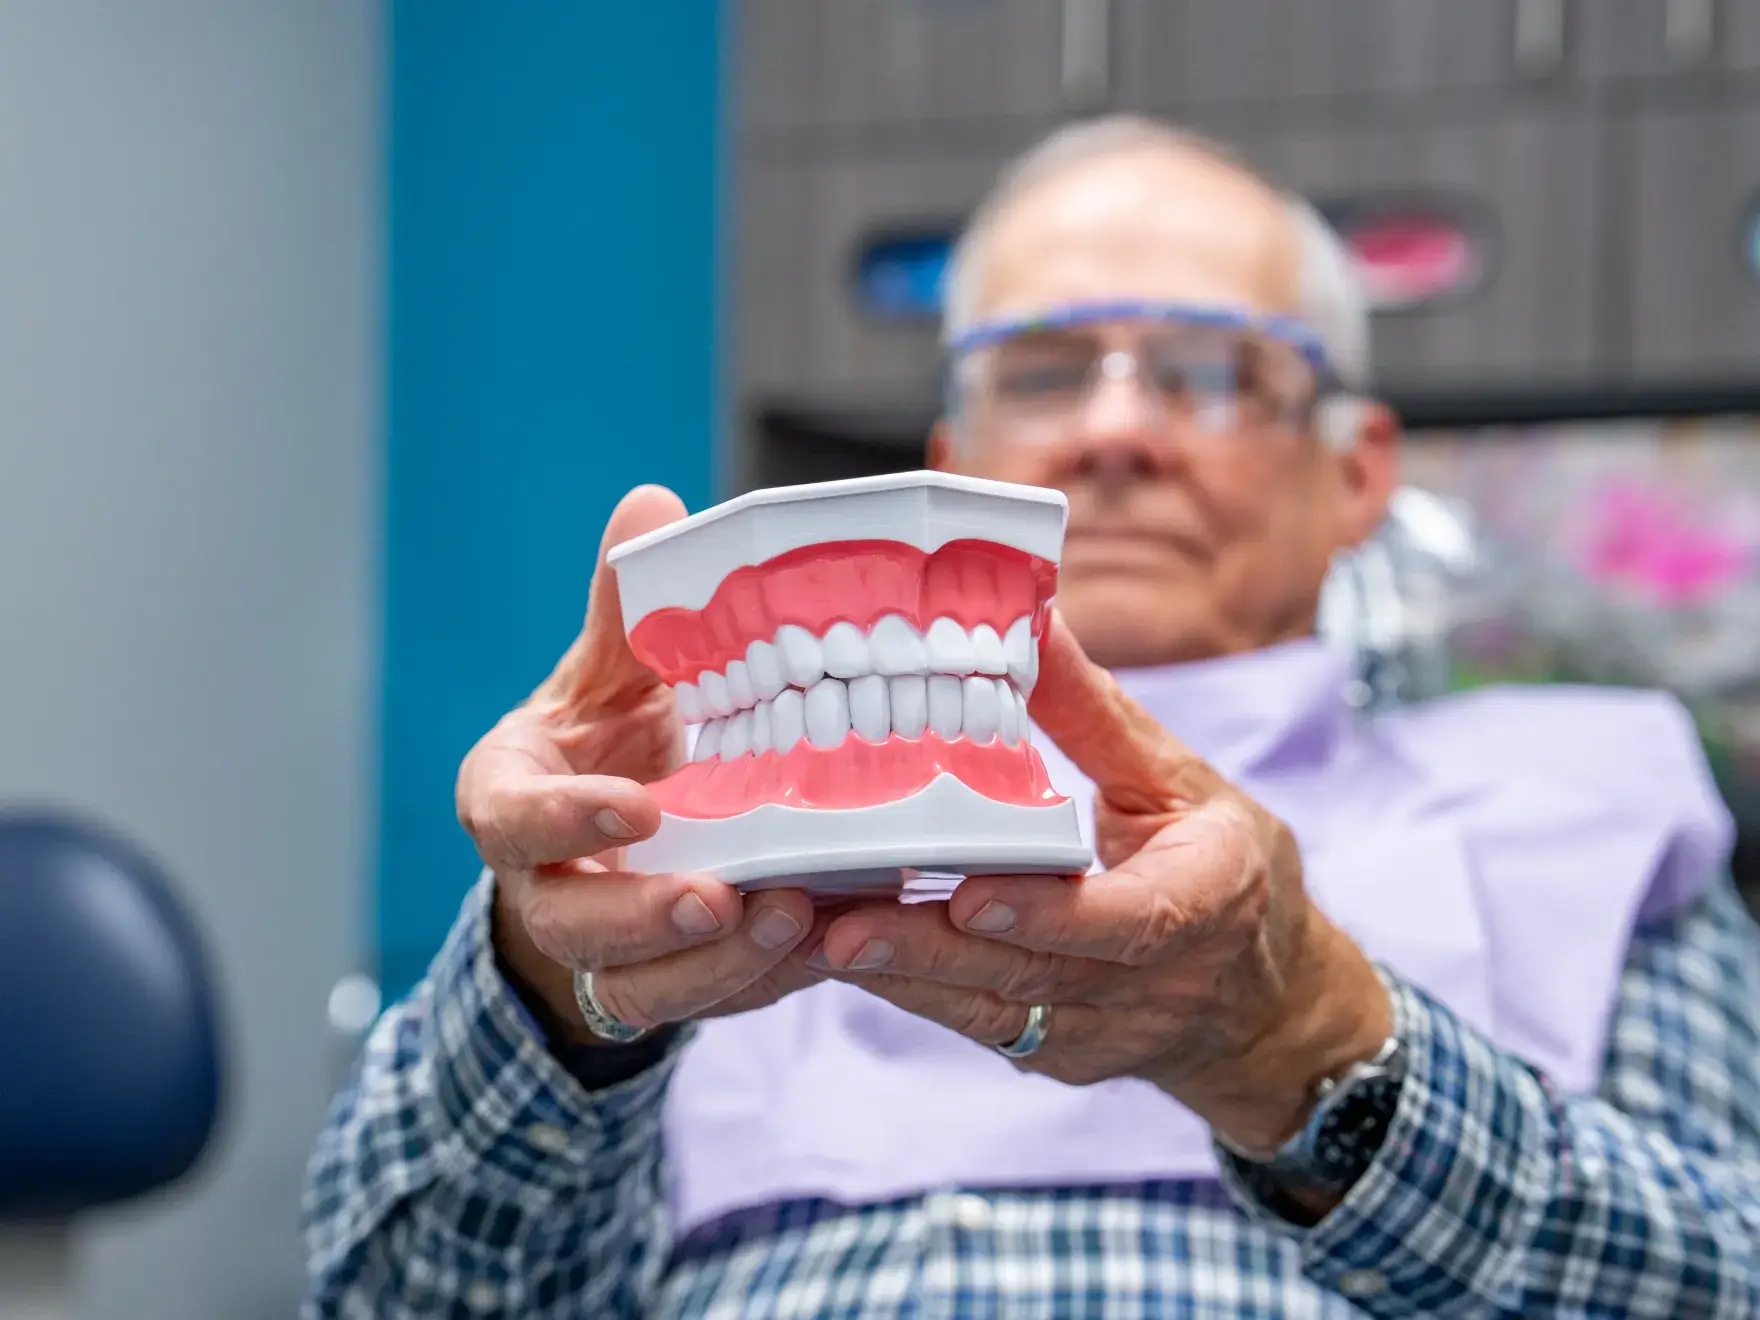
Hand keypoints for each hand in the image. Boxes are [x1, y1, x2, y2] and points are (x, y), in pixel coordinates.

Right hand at [457, 486, 819, 1044]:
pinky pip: (716, 999)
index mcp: (512, 800)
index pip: (512, 820)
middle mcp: (550, 884)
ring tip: (802, 917)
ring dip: (724, 963)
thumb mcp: (611, 670)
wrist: (623, 820)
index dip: (565, 819)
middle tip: (725, 896)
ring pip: (648, 986)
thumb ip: (626, 607)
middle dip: (649, 921)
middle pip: (579, 925)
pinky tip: (836, 938)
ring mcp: (612, 946)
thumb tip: (653, 504)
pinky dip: (773, 978)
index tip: (637, 805)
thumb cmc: (610, 732)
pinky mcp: (675, 979)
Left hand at [810, 612, 1391, 1151]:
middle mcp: (1155, 981)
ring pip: (994, 1010)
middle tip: (839, 927)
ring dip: (900, 979)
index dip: (1052, 915)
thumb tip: (1032, 617)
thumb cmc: (1220, 863)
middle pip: (1036, 974)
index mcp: (1206, 900)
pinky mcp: (1056, 1053)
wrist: (1267, 1003)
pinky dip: (909, 994)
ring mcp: (1103, 1030)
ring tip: (808, 940)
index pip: (1132, 920)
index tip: (972, 897)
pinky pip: (978, 1025)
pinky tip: (837, 957)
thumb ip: (1097, 713)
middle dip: (931, 954)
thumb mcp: (1180, 778)